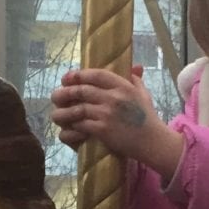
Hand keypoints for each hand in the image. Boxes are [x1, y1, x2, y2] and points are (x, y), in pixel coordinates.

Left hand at [50, 66, 184, 179]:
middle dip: (65, 92)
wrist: (153, 142)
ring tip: (56, 115)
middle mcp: (113, 97)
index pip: (96, 74)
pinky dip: (71, 128)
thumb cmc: (148, 118)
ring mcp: (107, 114)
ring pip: (77, 109)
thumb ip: (136, 79)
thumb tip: (133, 66)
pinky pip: (80, 126)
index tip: (67, 77)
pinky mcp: (103, 130)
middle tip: (56, 96)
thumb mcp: (143, 94)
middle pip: (82, 90)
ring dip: (63, 112)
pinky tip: (66, 130)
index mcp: (123, 86)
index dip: (79, 74)